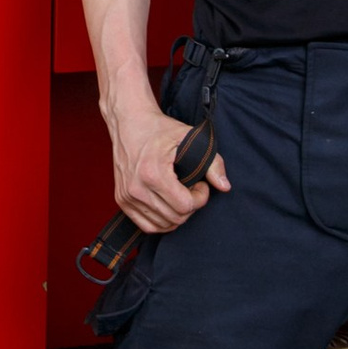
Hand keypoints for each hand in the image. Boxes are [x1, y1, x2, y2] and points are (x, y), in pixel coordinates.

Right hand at [109, 94, 228, 234]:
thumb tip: (225, 187)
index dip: (200, 198)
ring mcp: (127, 196)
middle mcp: (137, 189)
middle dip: (190, 206)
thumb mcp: (190, 138)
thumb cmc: (159, 129)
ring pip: (162, 225)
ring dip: (177, 214)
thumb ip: (212, 162)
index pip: (185, 206)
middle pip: (175, 218)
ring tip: (179, 194)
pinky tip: (168, 205)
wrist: (129, 122)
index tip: (200, 184)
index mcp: (152, 174)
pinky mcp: (122, 201)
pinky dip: (162, 221)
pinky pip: (146, 226)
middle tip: (191, 188)